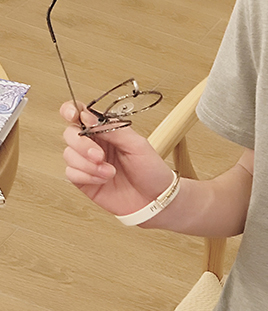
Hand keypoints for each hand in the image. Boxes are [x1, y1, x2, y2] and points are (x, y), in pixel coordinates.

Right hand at [60, 101, 174, 216]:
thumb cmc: (152, 171)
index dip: (70, 110)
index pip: (80, 114)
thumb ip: (112, 129)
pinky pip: (71, 173)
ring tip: (110, 172)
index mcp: (107, 131)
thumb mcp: (138, 145)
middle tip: (99, 155)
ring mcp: (88, 163)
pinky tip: (103, 180)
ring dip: (88, 164)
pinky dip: (86, 176)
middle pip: (70, 133)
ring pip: (69, 154)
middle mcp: (95, 144)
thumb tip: (88, 116)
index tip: (72, 116)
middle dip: (81, 144)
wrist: (156, 199)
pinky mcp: (85, 180)